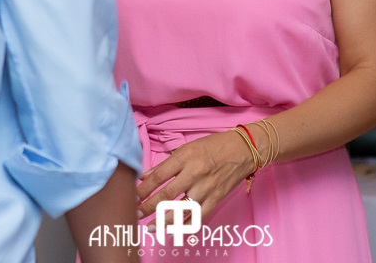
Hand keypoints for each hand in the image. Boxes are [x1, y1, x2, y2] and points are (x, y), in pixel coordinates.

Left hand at [137, 130, 255, 222]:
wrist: (243, 150)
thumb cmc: (214, 145)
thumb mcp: (188, 147)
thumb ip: (166, 163)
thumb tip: (145, 175)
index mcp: (186, 157)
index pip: (159, 176)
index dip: (143, 189)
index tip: (132, 196)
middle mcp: (195, 173)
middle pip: (167, 195)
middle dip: (148, 206)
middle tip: (136, 213)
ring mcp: (206, 188)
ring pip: (180, 209)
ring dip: (162, 220)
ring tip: (150, 226)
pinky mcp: (215, 199)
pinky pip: (197, 217)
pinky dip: (183, 225)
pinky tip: (172, 230)